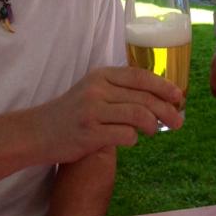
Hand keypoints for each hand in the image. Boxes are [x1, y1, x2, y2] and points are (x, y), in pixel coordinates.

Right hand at [33, 66, 183, 163]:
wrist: (37, 132)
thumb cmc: (72, 114)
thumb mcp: (94, 91)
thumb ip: (120, 91)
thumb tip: (158, 97)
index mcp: (101, 75)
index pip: (140, 76)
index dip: (163, 86)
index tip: (178, 96)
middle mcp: (98, 89)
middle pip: (143, 97)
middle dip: (166, 110)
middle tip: (178, 122)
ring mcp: (92, 110)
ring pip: (138, 115)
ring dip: (152, 125)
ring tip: (153, 131)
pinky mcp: (90, 132)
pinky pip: (125, 135)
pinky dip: (133, 139)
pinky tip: (131, 140)